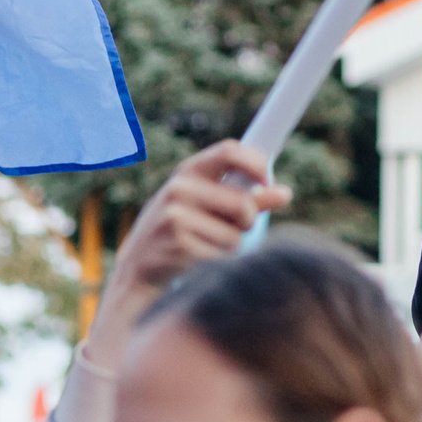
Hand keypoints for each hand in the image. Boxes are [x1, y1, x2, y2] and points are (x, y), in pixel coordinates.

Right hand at [81, 141, 291, 387]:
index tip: (269, 183)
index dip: (256, 164)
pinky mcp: (179, 246)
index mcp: (187, 172)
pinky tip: (197, 262)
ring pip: (237, 236)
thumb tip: (284, 193)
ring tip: (205, 247)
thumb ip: (245, 198)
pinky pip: (224, 257)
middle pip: (244, 204)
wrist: (137, 270)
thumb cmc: (179, 233)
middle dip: (248, 222)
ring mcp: (175, 218)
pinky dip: (220, 263)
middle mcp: (178, 190)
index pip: (229, 151)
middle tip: (229, 230)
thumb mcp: (206, 207)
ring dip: (231, 247)